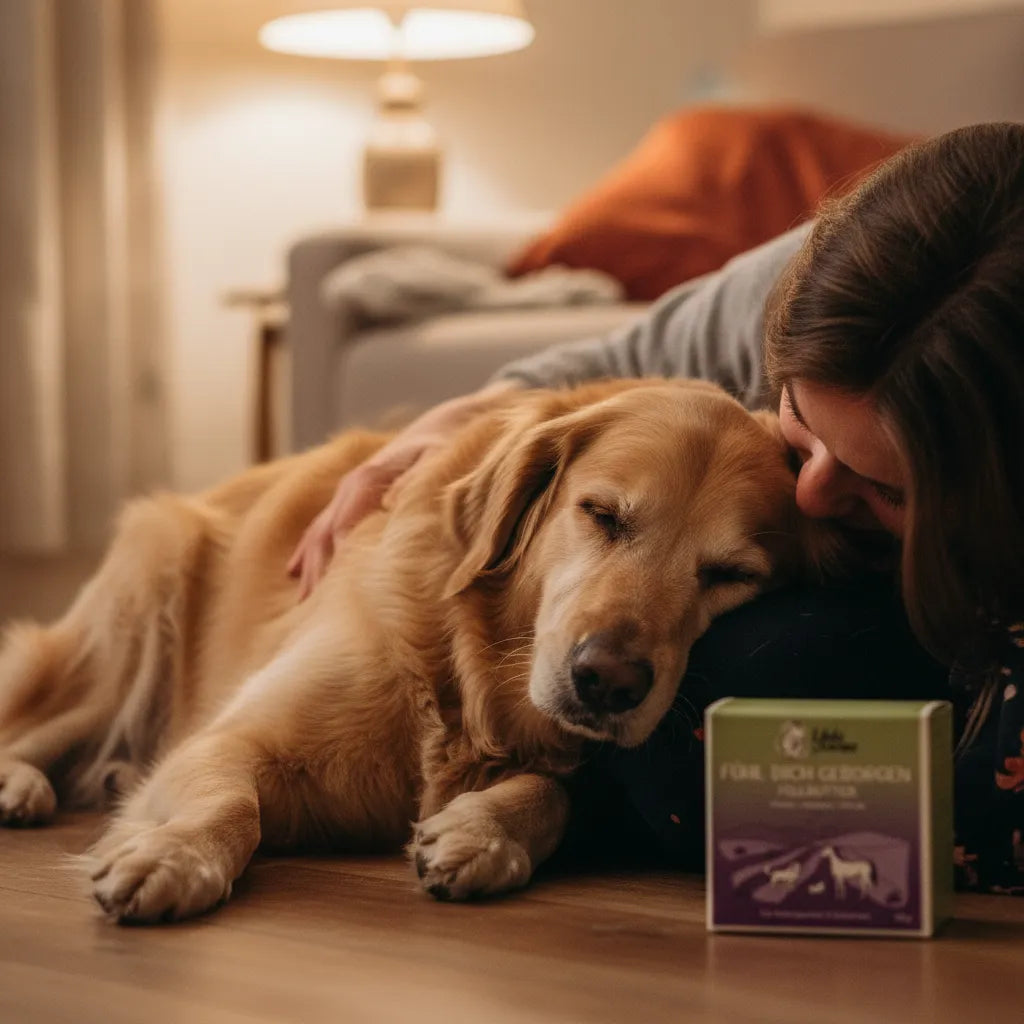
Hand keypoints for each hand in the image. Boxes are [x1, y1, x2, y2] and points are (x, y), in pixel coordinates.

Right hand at [287, 381, 519, 599]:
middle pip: (326, 538)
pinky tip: (294, 575)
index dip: (338, 564)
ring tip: (302, 606)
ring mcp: (347, 494)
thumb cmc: (447, 448)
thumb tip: (391, 501)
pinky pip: (320, 528)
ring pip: (319, 535)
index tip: (336, 599)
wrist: (444, 426)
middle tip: (317, 617)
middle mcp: (350, 488)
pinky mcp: (350, 500)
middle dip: (319, 575)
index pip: (343, 530)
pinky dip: (307, 553)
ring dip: (311, 569)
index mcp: (367, 481)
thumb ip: (417, 481)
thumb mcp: (439, 459)